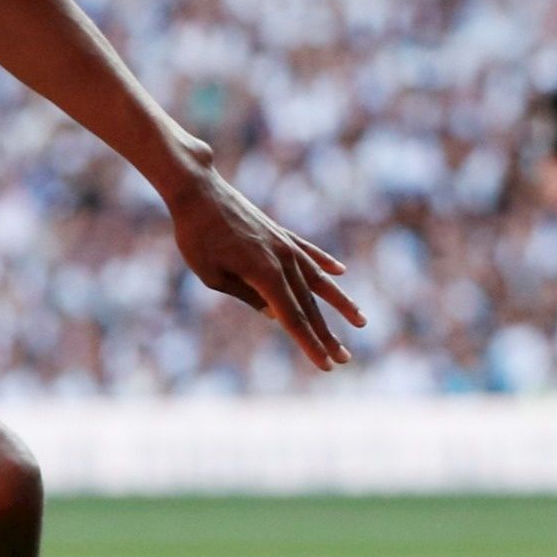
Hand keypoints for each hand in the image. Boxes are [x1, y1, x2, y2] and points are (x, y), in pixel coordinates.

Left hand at [164, 170, 362, 370]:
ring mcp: (284, 244)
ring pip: (318, 279)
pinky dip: (325, 262)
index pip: (292, 318)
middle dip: (327, 334)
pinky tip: (340, 272)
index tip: (326, 366)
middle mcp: (283, 260)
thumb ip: (247, 296)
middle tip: (345, 359)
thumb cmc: (196, 236)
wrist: (197, 190)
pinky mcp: (279, 232)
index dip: (309, 344)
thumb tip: (276, 314)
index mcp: (265, 275)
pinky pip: (308, 251)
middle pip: (309, 304)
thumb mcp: (213, 275)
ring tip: (360, 320)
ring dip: (340, 302)